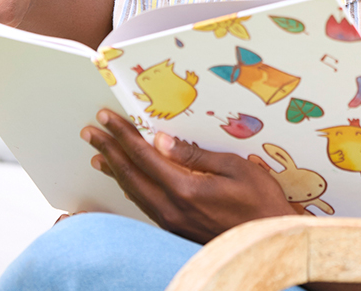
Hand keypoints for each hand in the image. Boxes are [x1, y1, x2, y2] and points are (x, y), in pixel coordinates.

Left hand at [83, 109, 297, 242]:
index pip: (144, 156)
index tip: (106, 118)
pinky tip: (125, 182)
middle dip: (108, 150)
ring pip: (133, 192)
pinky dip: (130, 188)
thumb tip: (162, 140)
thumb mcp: (235, 167)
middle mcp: (171, 209)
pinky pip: (144, 205)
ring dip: (115, 170)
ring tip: (98, 154)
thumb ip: (195, 155)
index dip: (123, 135)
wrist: (271, 243)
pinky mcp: (176, 229)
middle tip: (90, 131)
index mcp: (185, 189)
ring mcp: (172, 222)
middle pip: (130, 175)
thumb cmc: (261, 202)